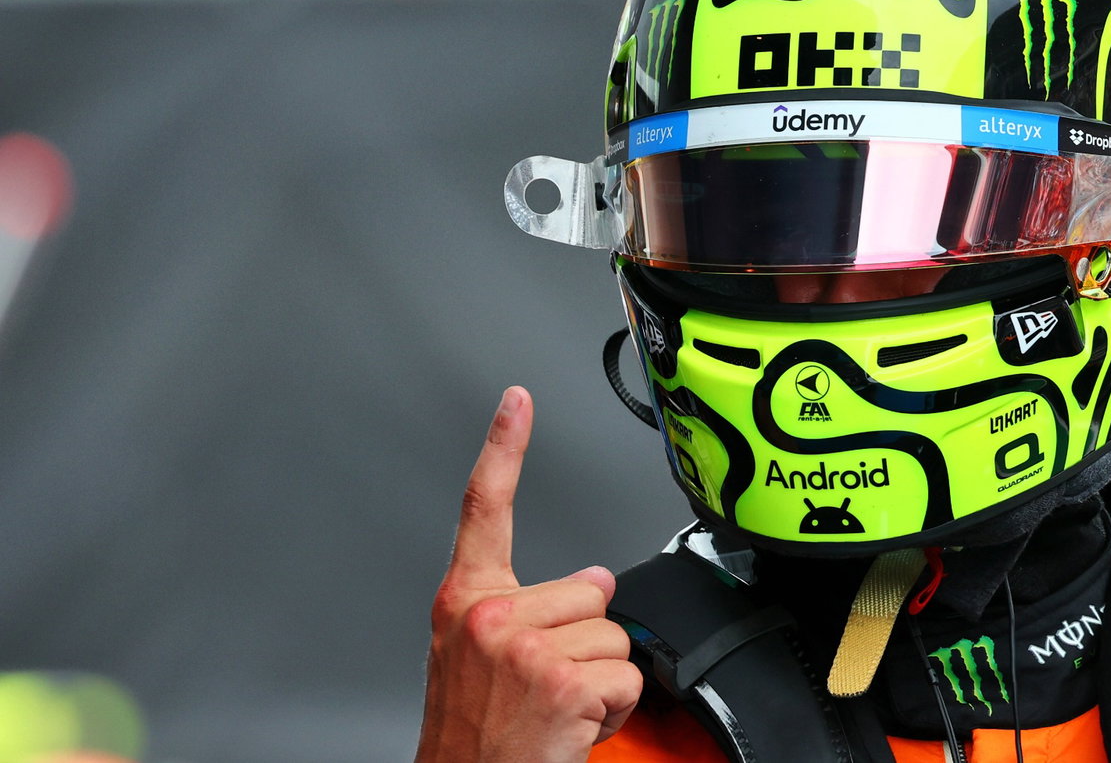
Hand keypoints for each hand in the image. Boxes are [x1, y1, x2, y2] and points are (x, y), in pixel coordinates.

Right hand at [415, 387, 642, 762]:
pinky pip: (626, 675)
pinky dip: (614, 708)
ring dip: (600, 679)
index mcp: (465, 602)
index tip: (518, 399)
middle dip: (585, 640)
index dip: (504, 447)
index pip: (484, 508)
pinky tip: (572, 726)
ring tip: (555, 710)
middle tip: (544, 686)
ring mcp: (523, 646)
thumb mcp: (478, 663)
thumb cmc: (476, 739)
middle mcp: (489, 615)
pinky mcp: (560, 679)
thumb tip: (593, 582)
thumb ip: (527, 611)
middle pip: (590, 587)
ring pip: (614, 633)